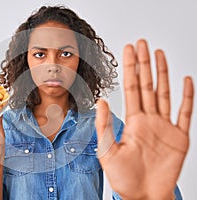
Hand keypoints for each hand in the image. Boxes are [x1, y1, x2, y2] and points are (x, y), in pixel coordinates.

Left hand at [95, 39, 193, 198]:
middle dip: (145, 63)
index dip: (131, 69)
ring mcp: (165, 127)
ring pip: (165, 93)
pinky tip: (185, 81)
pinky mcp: (179, 138)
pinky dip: (187, 97)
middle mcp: (149, 119)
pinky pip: (185, 113)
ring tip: (159, 54)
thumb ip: (104, 126)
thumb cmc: (124, 178)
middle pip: (148, 85)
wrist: (143, 196)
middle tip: (142, 43)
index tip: (129, 51)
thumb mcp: (108, 151)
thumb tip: (100, 101)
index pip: (132, 88)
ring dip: (163, 73)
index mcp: (133, 121)